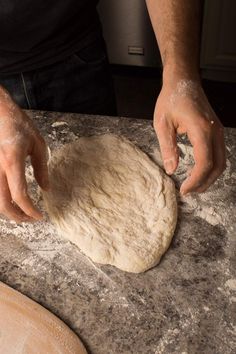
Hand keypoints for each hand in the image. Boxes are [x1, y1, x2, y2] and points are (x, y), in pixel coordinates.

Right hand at [0, 87, 48, 222]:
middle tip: (30, 219)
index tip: (40, 216)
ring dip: (9, 210)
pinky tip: (13, 200)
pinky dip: (3, 200)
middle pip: (3, 203)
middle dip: (17, 216)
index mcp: (13, 161)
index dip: (30, 210)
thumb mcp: (38, 145)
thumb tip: (46, 189)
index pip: (20, 194)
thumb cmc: (19, 125)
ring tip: (23, 212)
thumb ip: (41, 169)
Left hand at [153, 78, 225, 194]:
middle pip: (217, 166)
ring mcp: (218, 131)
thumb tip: (171, 169)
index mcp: (201, 129)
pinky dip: (211, 167)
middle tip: (188, 191)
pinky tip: (199, 172)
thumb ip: (168, 147)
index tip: (184, 189)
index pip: (205, 162)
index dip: (195, 180)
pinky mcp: (216, 131)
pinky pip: (219, 154)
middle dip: (204, 183)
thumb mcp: (162, 124)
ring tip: (193, 186)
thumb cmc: (172, 99)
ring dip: (209, 177)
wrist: (184, 81)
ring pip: (221, 162)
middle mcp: (214, 131)